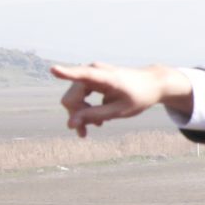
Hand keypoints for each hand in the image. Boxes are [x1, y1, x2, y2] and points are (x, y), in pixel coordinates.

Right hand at [51, 62, 191, 134]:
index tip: (53, 70)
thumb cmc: (138, 96)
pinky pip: (78, 96)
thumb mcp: (119, 111)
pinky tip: (96, 121)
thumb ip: (95, 116)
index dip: (66, 74)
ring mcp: (89, 73)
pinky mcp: (89, 79)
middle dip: (76, 116)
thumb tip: (69, 124)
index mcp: (106, 77)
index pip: (82, 75)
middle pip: (72, 98)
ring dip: (80, 114)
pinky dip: (84, 109)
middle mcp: (93, 71)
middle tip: (84, 134)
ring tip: (94, 127)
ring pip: (72, 98)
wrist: (150, 84)